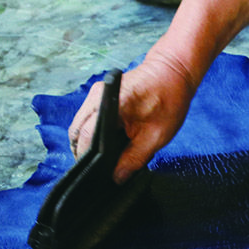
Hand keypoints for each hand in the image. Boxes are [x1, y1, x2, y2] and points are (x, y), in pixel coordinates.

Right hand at [68, 51, 196, 183]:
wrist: (172, 72)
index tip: (94, 174)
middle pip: (77, 132)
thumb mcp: (157, 135)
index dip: (88, 158)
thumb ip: (135, 158)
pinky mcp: (98, 97)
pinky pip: (87, 120)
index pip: (87, 135)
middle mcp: (96, 96)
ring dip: (88, 144)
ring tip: (104, 159)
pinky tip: (107, 145)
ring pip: (80, 127)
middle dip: (84, 153)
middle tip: (99, 171)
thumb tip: (117, 177)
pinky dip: (93, 134)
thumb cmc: (169, 99)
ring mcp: (95, 95)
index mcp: (111, 102)